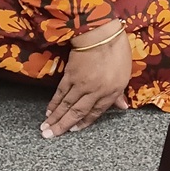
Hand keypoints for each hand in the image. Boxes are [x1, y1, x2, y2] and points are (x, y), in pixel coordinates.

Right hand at [40, 20, 131, 137]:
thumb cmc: (117, 52)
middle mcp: (95, 91)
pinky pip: (61, 92)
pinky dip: (54, 102)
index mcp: (110, 92)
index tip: (74, 130)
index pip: (96, 113)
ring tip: (45, 128)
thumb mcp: (125, 73)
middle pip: (77, 112)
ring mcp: (81, 84)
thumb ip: (119, 93)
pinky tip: (48, 110)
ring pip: (66, 105)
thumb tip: (123, 107)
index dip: (84, 123)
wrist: (102, 34)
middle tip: (50, 136)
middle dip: (63, 126)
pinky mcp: (70, 75)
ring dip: (55, 118)